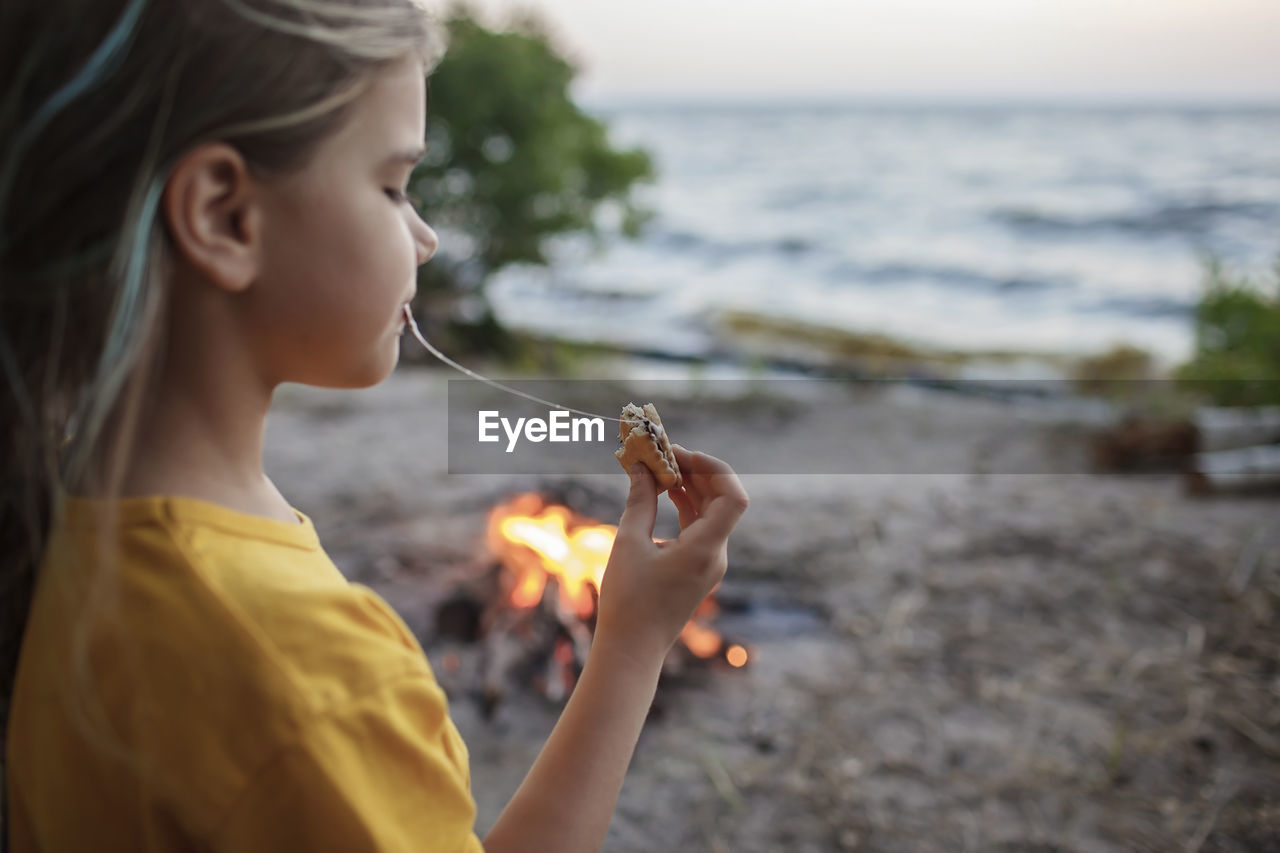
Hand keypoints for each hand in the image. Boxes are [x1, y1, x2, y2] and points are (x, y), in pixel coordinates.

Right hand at [594, 446, 748, 667]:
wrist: (632, 650)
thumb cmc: (628, 601)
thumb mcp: (629, 544)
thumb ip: (639, 502)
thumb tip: (640, 468)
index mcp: (706, 549)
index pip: (732, 497)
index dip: (713, 469)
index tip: (681, 454)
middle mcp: (716, 555)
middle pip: (721, 500)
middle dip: (696, 472)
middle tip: (665, 453)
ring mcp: (709, 564)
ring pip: (710, 513)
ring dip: (690, 488)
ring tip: (660, 467)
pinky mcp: (697, 570)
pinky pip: (699, 529)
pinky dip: (685, 508)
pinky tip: (663, 493)